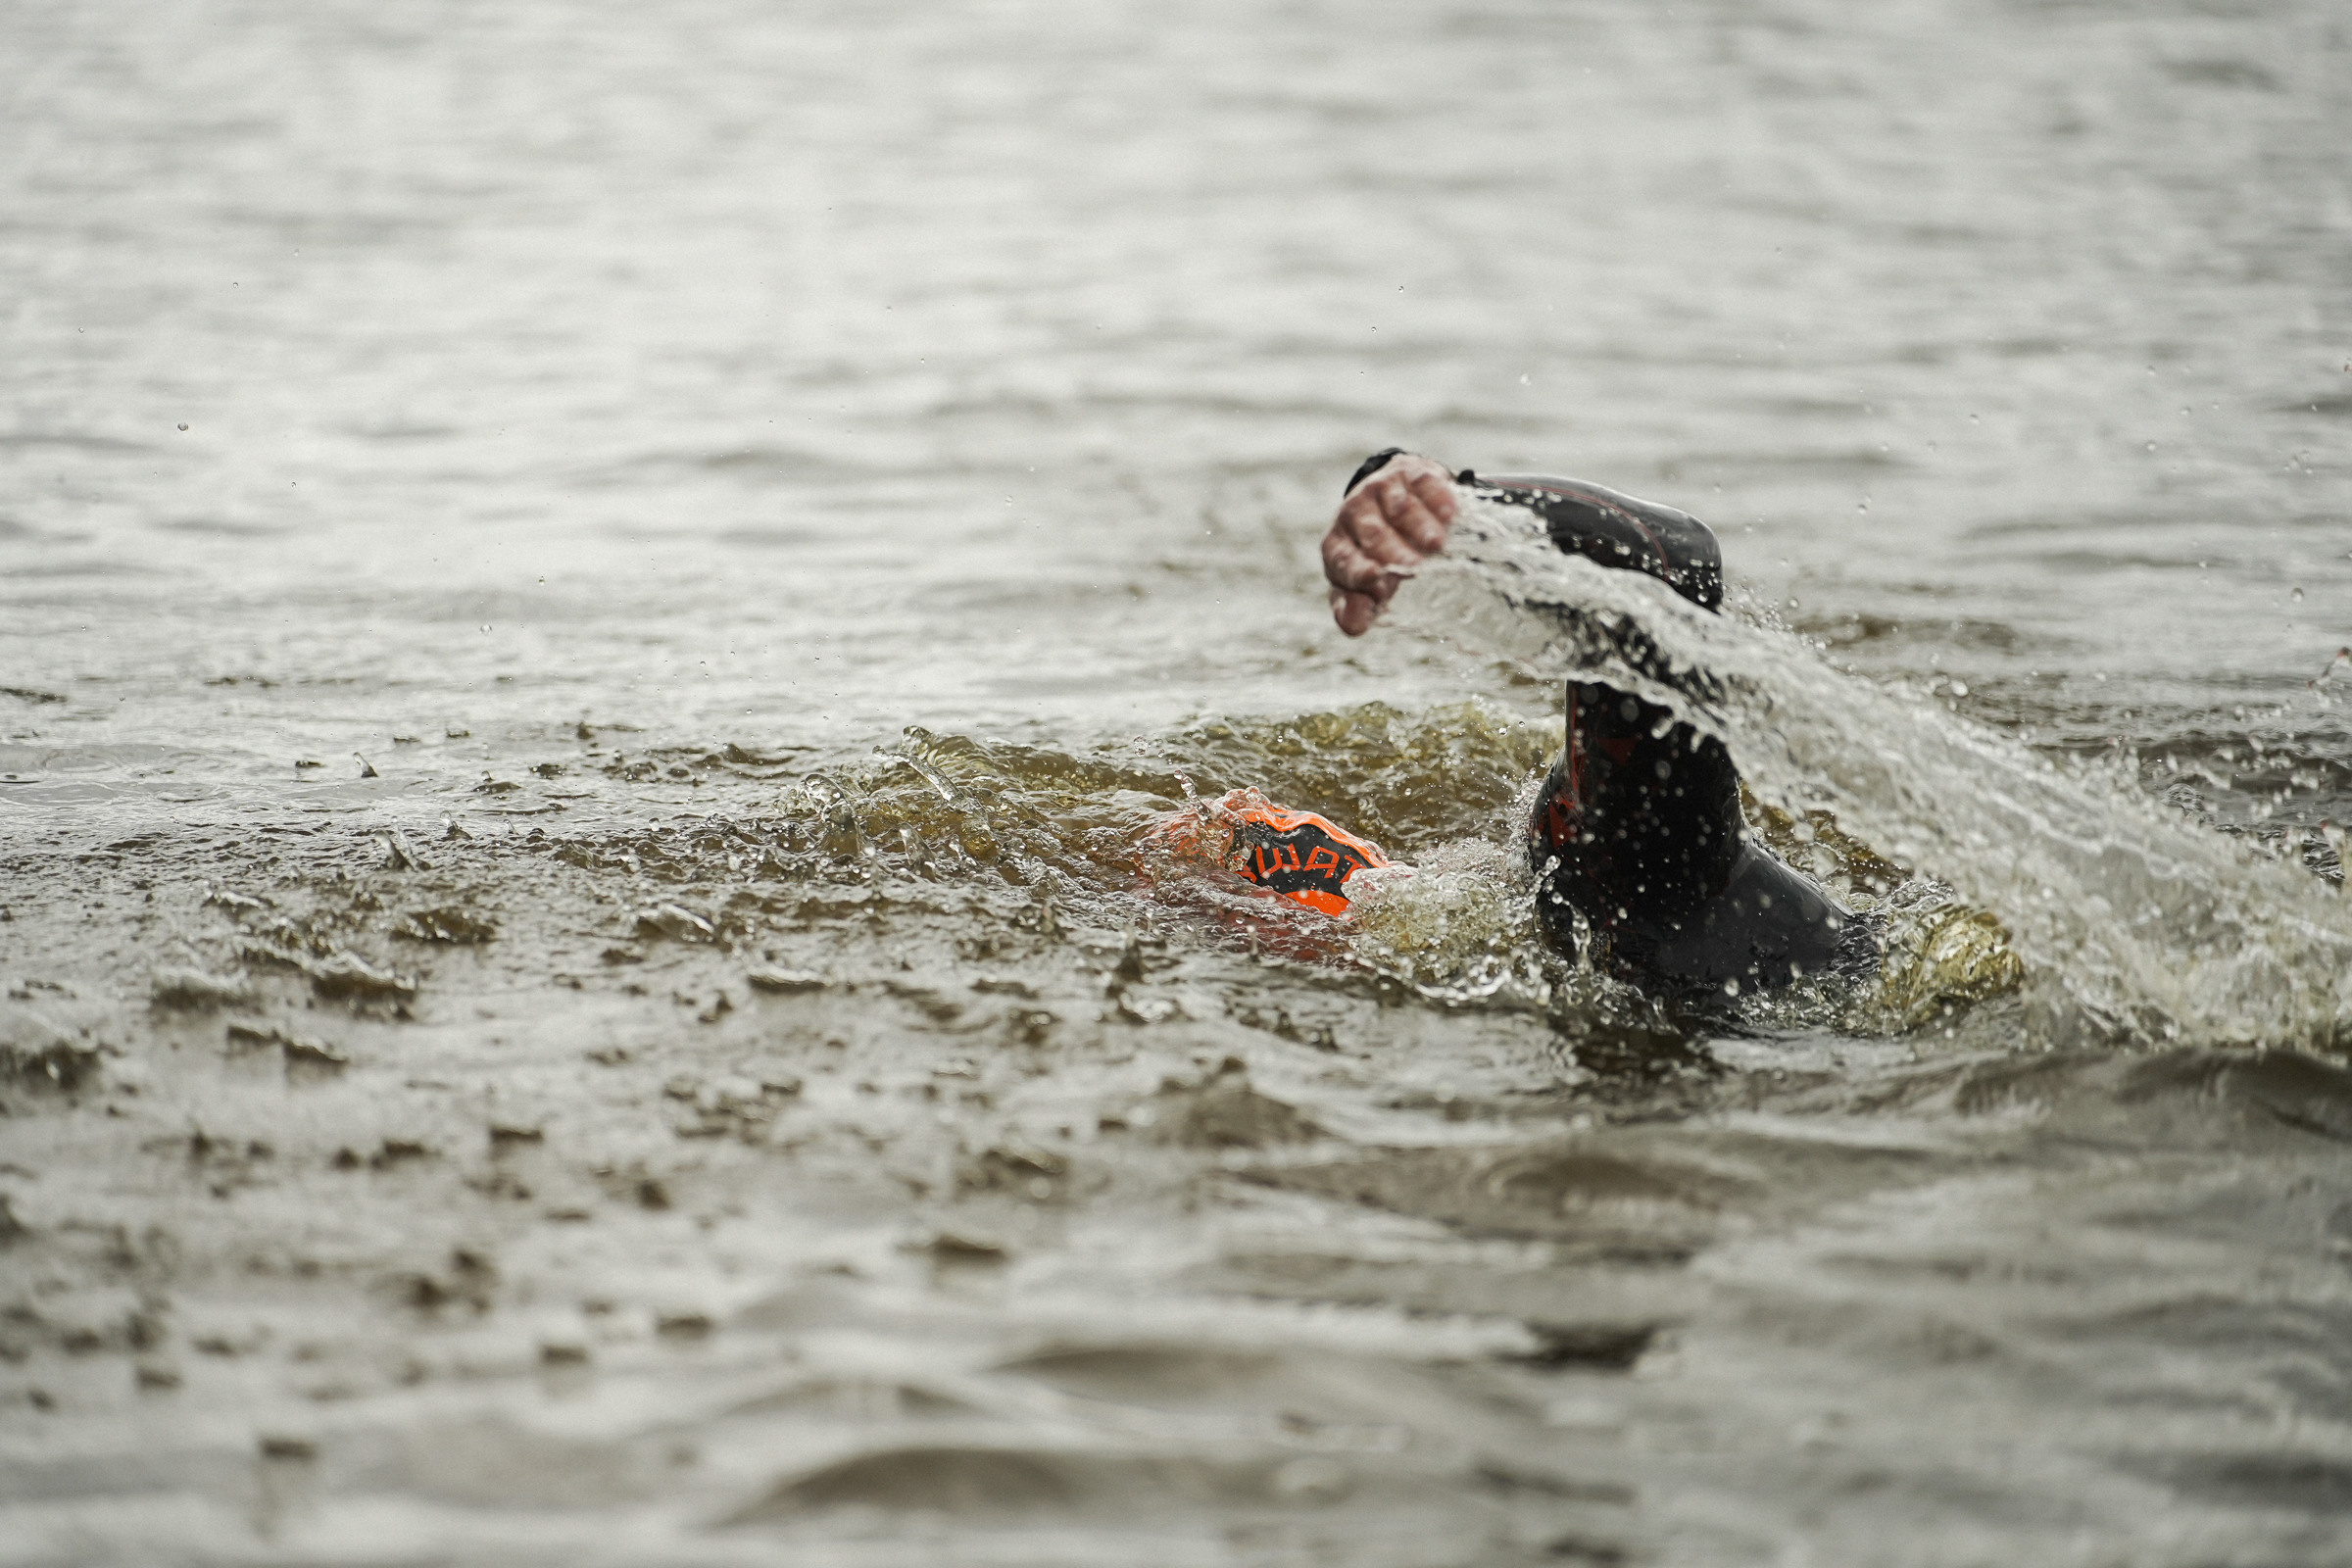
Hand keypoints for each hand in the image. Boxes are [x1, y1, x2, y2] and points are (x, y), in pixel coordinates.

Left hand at [1321, 454, 1459, 635]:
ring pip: (1399, 508)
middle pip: (1372, 533)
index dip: (1359, 572)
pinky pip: (1423, 484)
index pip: (1343, 560)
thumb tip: (1355, 627)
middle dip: (1392, 551)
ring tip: (1435, 545)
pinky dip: (1437, 499)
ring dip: (1418, 526)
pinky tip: (1450, 515)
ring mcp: (1381, 490)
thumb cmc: (1374, 553)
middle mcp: (1354, 514)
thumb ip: (1353, 607)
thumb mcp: (1357, 583)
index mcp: (1337, 546)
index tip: (1376, 579)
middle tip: (1413, 568)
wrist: (1389, 497)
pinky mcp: (1409, 472)